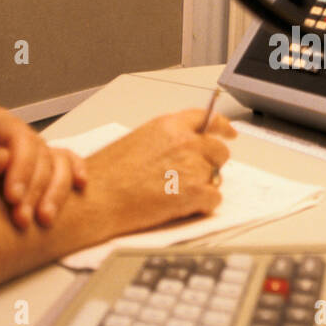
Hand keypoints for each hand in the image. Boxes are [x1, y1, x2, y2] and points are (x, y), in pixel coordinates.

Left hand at [0, 108, 86, 228]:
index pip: (22, 140)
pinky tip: (80, 188)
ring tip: (44, 219)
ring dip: (56, 191)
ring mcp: (28, 152)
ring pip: (57, 164)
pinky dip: (73, 175)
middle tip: (23, 219)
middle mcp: (16, 135)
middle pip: (42, 156)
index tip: (13, 197)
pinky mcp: (34, 169)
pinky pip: (63, 166)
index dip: (23, 168)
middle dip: (36, 189)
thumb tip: (3, 159)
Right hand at [78, 108, 236, 238]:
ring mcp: (191, 166)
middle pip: (219, 150)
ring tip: (173, 192)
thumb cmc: (106, 174)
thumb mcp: (137, 141)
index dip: (222, 126)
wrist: (96, 198)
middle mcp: (185, 142)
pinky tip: (182, 206)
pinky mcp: (194, 192)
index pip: (208, 119)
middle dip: (210, 163)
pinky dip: (202, 205)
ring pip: (216, 176)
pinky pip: (214, 199)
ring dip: (202, 185)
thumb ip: (166, 139)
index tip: (229, 132)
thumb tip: (183, 147)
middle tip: (191, 175)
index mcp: (170, 125)